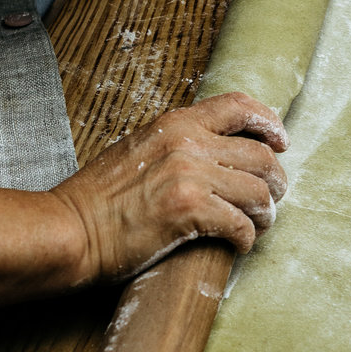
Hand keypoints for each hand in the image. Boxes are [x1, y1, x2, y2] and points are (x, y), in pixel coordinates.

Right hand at [0, 93, 287, 312]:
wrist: (69, 230)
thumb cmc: (96, 199)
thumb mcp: (137, 149)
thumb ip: (175, 144)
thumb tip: (213, 153)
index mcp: (174, 123)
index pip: (239, 106)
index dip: (269, 122)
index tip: (281, 141)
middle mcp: (187, 143)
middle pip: (260, 155)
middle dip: (276, 180)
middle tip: (274, 197)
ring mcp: (189, 176)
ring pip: (259, 192)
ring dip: (266, 213)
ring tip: (258, 225)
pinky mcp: (189, 211)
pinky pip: (241, 224)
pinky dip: (247, 238)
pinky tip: (238, 245)